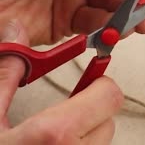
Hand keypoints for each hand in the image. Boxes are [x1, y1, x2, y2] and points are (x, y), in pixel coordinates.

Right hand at [0, 20, 123, 143]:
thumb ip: (5, 76)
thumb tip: (14, 35)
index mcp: (53, 136)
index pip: (110, 96)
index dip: (100, 84)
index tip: (86, 82)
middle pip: (109, 121)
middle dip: (91, 111)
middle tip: (63, 112)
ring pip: (101, 144)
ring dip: (84, 135)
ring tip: (50, 139)